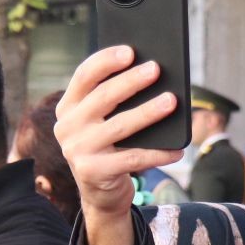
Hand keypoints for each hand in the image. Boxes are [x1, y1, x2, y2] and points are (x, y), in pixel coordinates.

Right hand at [56, 46, 181, 244]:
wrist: (100, 193)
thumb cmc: (109, 146)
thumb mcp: (102, 121)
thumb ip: (114, 100)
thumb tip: (151, 74)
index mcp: (67, 107)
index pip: (84, 76)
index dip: (106, 61)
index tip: (130, 51)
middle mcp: (67, 127)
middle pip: (103, 97)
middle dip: (131, 81)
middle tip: (156, 69)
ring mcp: (77, 151)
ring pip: (120, 126)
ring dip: (148, 112)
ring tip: (171, 101)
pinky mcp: (93, 172)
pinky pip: (132, 159)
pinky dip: (158, 154)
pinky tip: (177, 149)